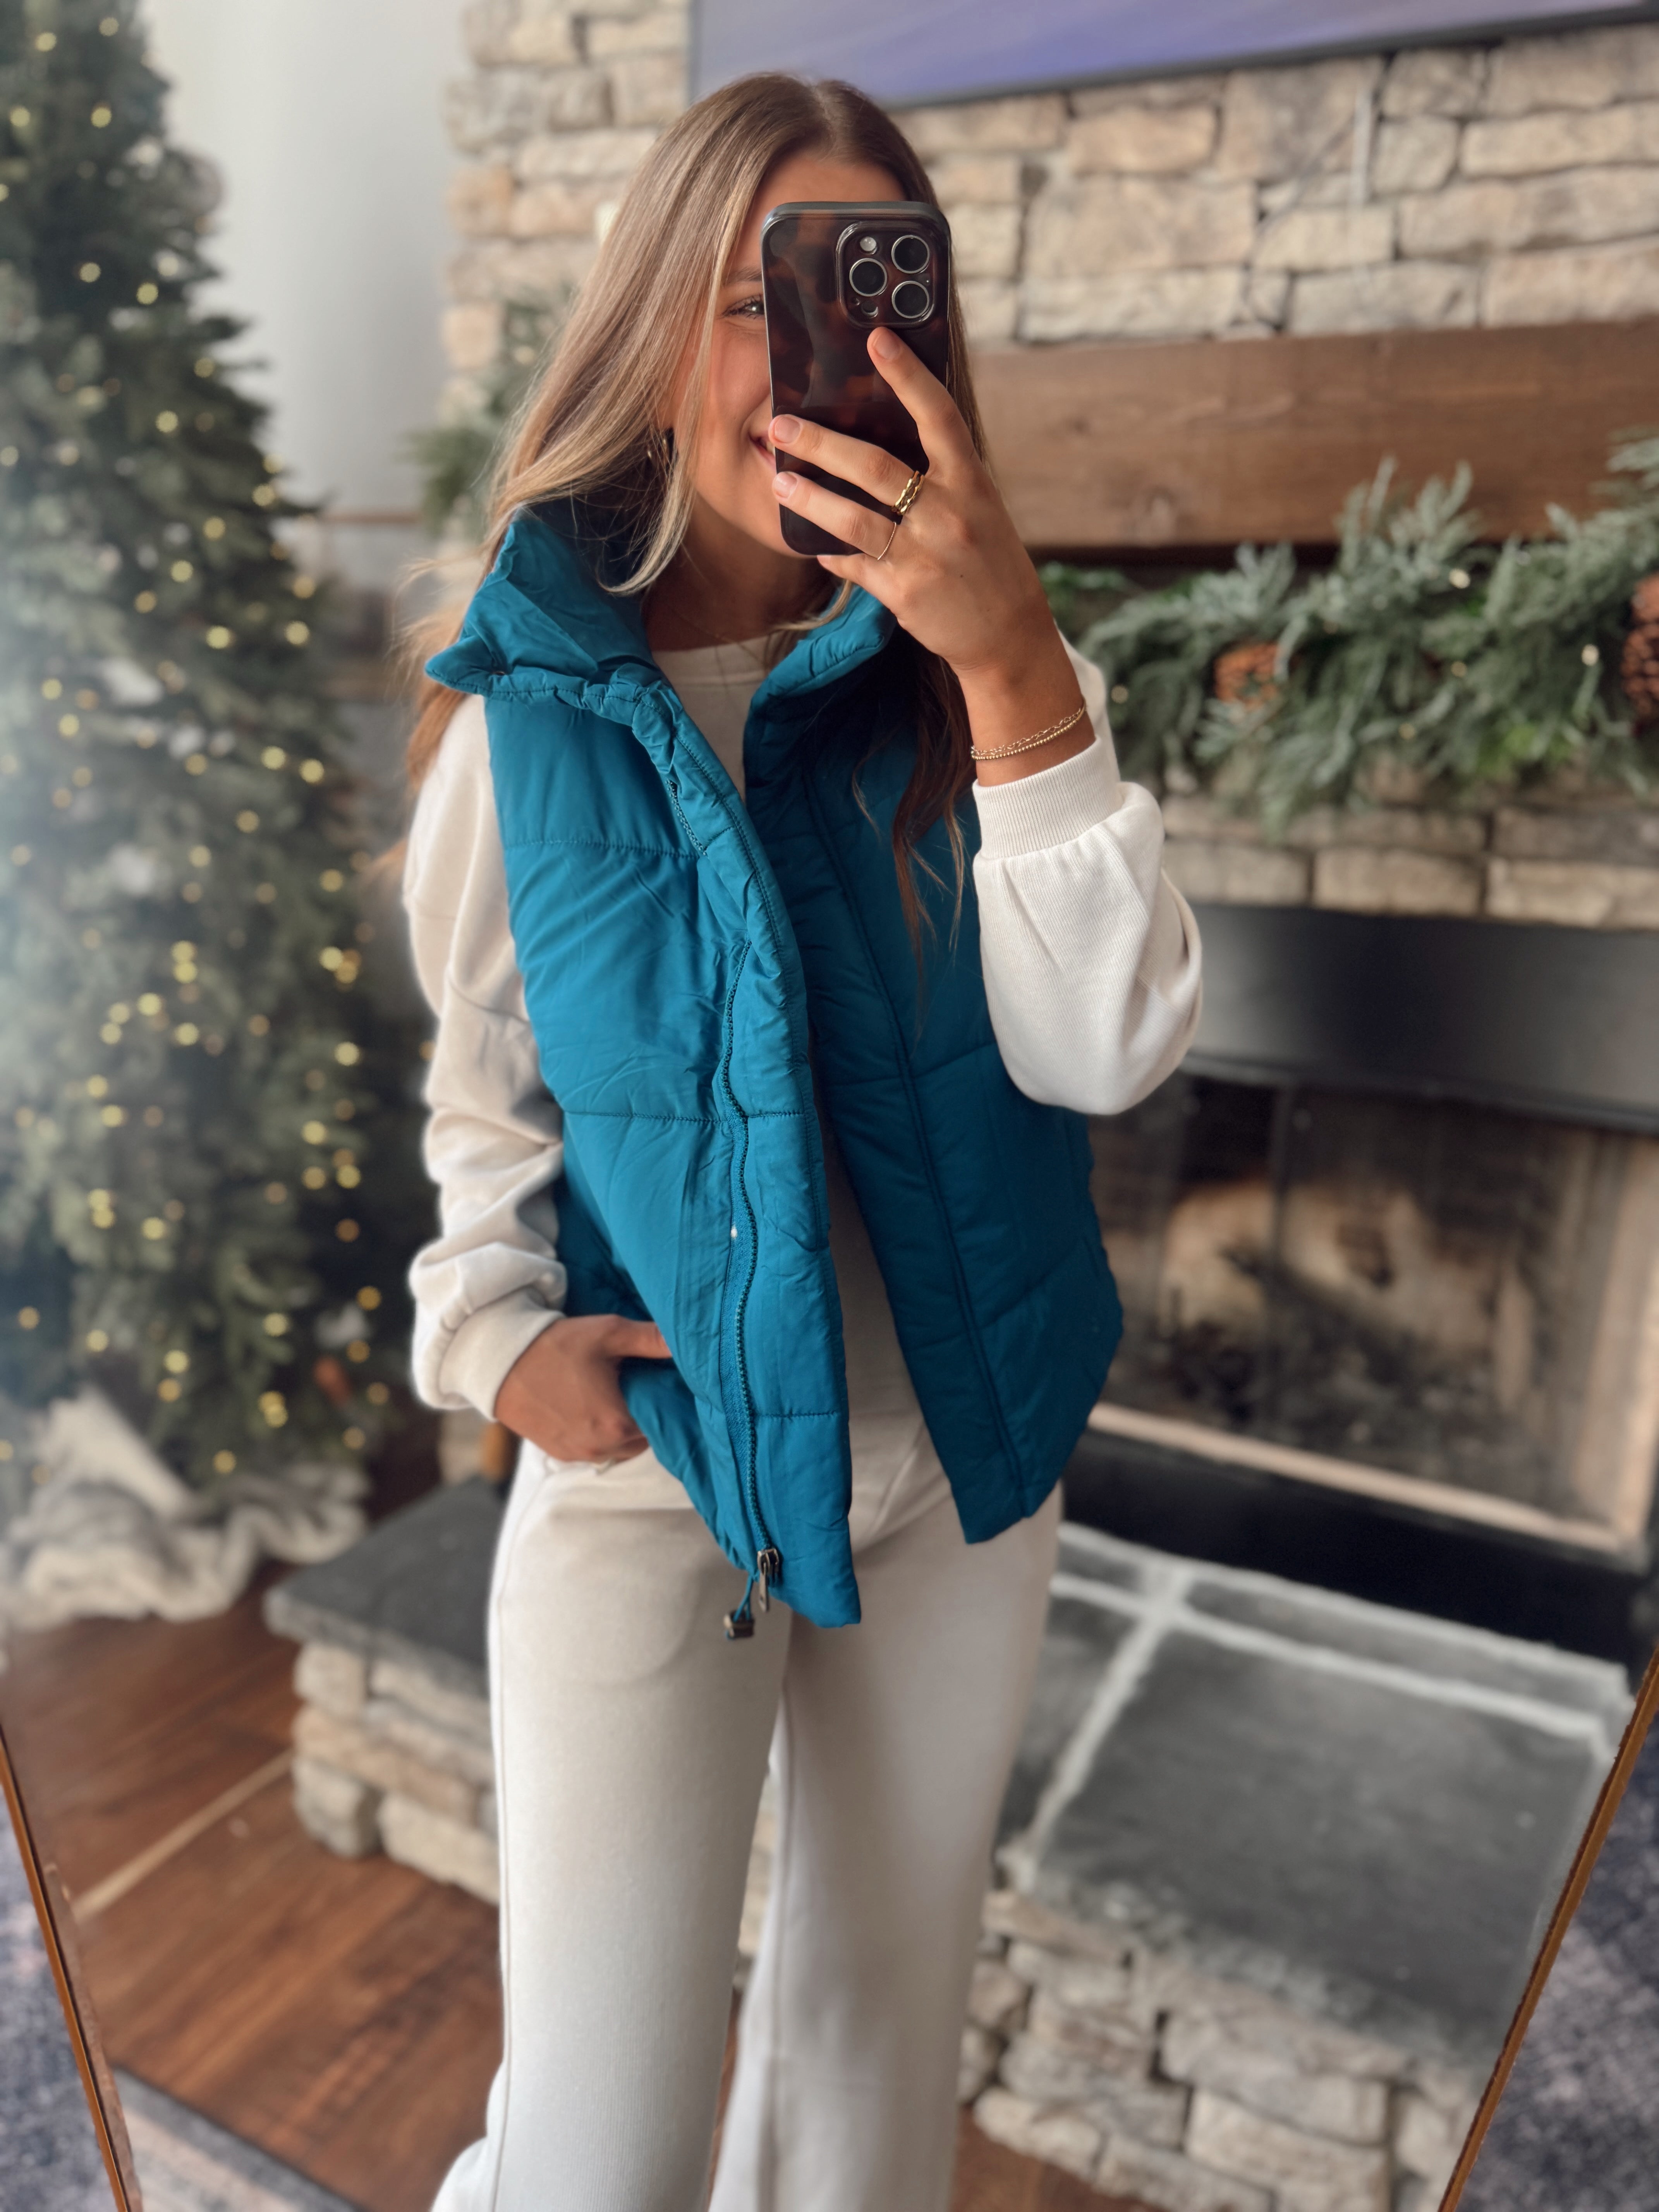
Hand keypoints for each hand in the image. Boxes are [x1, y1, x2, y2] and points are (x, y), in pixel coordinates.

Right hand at [495, 1315, 671, 1465]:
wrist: (499, 1362)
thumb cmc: (556, 1345)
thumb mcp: (607, 1333)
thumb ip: (650, 1339)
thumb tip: (684, 1338)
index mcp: (618, 1423)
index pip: (662, 1420)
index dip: (664, 1399)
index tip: (659, 1381)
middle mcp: (602, 1447)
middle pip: (644, 1436)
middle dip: (645, 1413)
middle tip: (636, 1384)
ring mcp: (580, 1454)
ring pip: (621, 1446)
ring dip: (622, 1426)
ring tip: (612, 1394)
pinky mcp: (561, 1454)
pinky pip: (595, 1449)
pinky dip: (600, 1433)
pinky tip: (591, 1405)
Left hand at [768, 327, 1089, 778]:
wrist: (1009, 636)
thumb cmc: (990, 562)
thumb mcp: (979, 508)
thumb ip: (942, 475)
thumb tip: (887, 438)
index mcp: (971, 482)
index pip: (938, 415)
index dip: (908, 375)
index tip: (877, 339)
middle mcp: (947, 513)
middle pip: (874, 467)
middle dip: (821, 444)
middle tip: (779, 427)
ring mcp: (924, 555)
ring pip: (853, 519)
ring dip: (810, 499)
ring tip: (779, 484)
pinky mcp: (904, 593)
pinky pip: (854, 566)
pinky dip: (830, 553)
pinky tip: (811, 545)